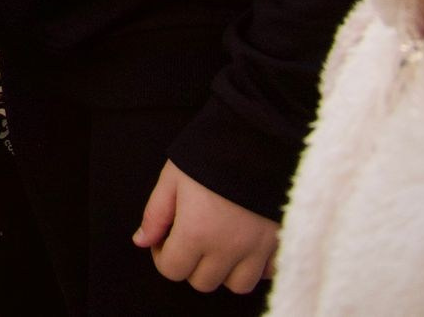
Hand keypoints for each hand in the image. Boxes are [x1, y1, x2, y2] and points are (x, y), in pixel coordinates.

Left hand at [135, 161, 278, 294]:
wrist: (259, 138)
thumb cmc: (211, 154)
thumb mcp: (173, 177)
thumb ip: (155, 214)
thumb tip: (142, 242)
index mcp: (196, 233)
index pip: (172, 270)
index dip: (163, 256)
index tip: (167, 237)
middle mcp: (228, 248)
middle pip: (203, 282)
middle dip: (191, 264)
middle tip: (192, 239)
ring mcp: (258, 249)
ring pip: (237, 285)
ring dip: (225, 271)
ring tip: (220, 244)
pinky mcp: (281, 242)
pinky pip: (268, 273)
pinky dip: (256, 266)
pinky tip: (247, 245)